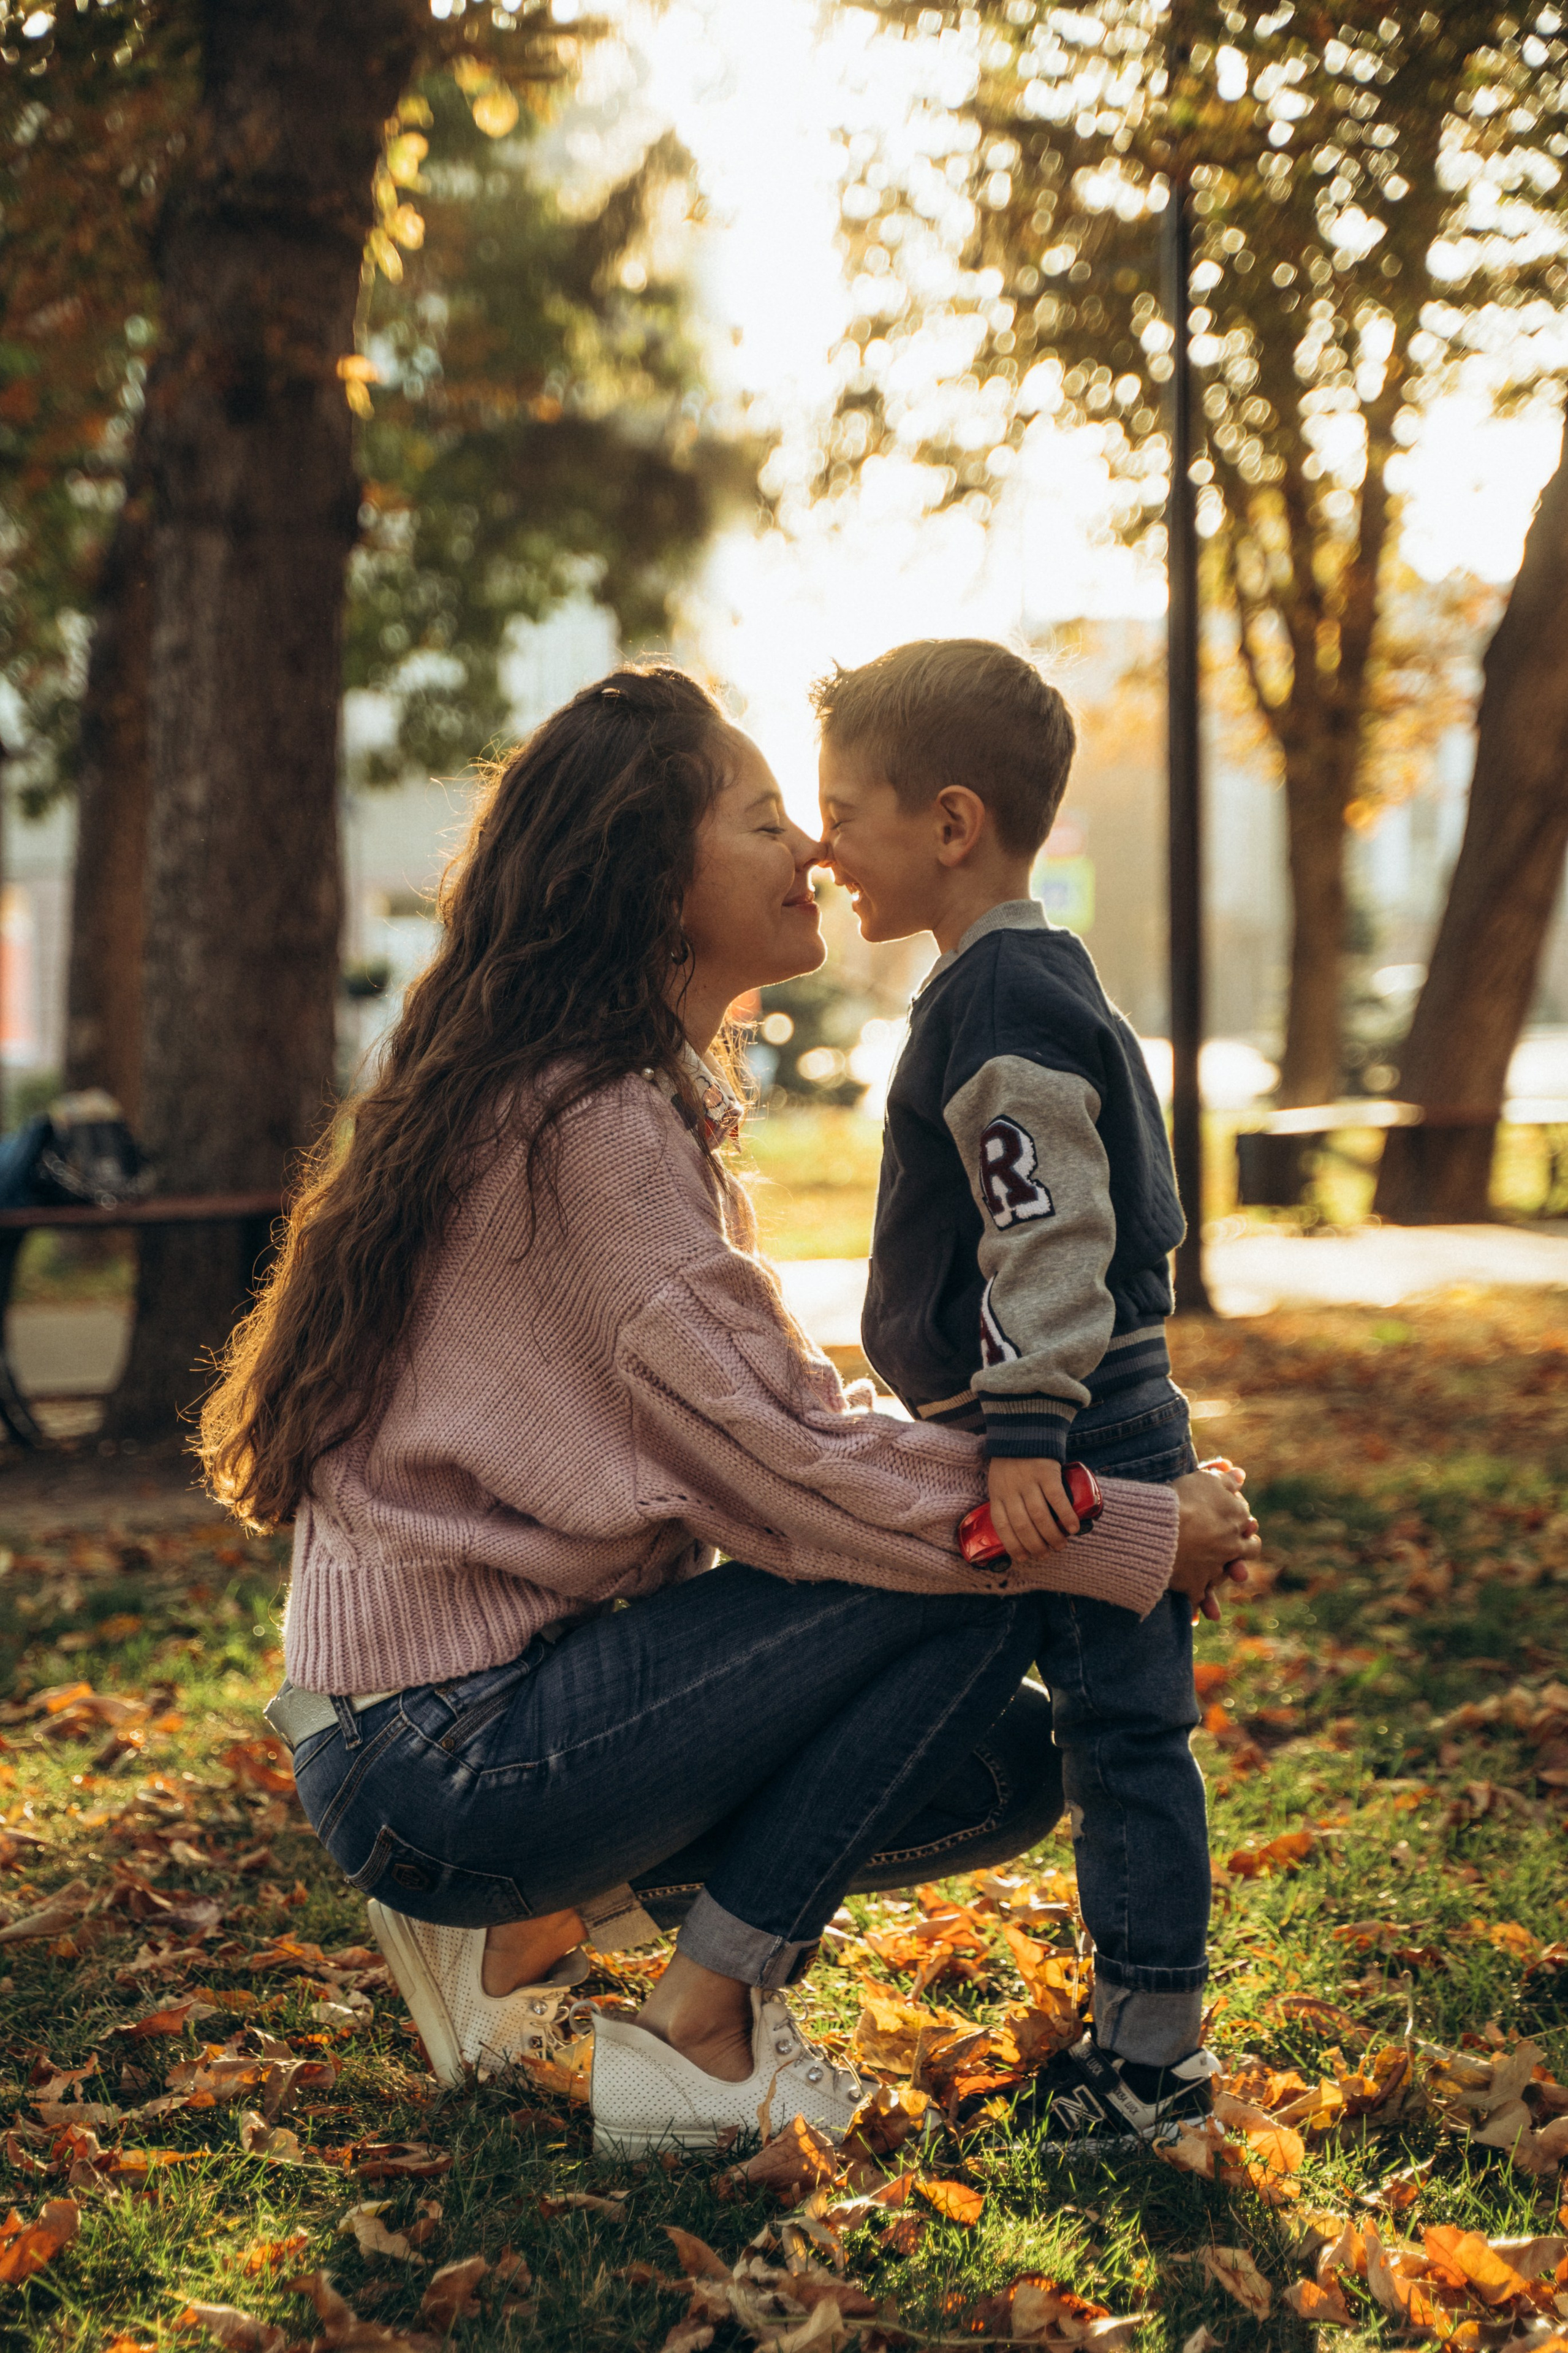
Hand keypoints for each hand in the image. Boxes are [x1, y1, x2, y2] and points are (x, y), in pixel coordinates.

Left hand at [987, 1455, 1079, 1557]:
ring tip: (1060, 1545)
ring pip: (1039, 1517)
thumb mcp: (999, 1481)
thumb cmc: (1012, 1461)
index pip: (1002, 1527)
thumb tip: (1021, 1529)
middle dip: (1036, 1546)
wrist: (1023, 1429)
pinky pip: (1056, 1499)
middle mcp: (1011, 1490)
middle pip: (1022, 1526)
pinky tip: (1073, 1528)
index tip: (1024, 1558)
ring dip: (1052, 1536)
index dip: (1013, 1546)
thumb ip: (1006, 1501)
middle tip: (1046, 1554)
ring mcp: (1028, 1481)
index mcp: (997, 1494)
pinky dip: (1066, 1516)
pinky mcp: (1046, 1473)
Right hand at [1169, 1460, 1260, 1621]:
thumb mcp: (1205, 1481)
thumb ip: (1224, 1478)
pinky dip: (1198, 1609)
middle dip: (1240, 1558)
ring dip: (1220, 1592)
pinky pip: (1198, 1599)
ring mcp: (1213, 1569)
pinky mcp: (1195, 1585)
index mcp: (1235, 1522)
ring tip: (1218, 1605)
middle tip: (1237, 1564)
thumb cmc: (1182, 1499)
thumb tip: (1240, 1473)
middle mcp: (1230, 1548)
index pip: (1247, 1525)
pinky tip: (1196, 1618)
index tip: (1241, 1527)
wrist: (1161, 1528)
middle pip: (1243, 1554)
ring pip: (1221, 1582)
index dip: (1244, 1526)